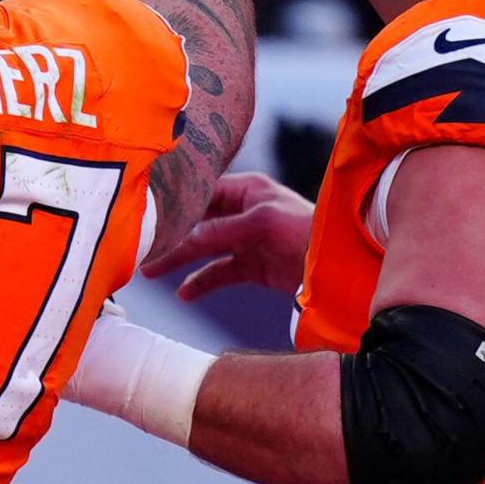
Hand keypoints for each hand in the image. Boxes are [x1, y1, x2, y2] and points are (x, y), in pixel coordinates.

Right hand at [144, 171, 313, 300]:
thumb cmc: (307, 231)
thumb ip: (219, 229)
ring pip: (203, 249)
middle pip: (196, 222)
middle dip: (170, 235)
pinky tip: (185, 294)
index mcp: (246, 190)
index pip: (201, 191)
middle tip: (141, 246)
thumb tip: (184, 238)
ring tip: (150, 271)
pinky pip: (219, 273)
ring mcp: (246, 240)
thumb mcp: (261, 223)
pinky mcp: (252, 266)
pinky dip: (201, 282)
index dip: (176, 202)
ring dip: (178, 260)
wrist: (343, 266)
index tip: (147, 213)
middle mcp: (243, 212)